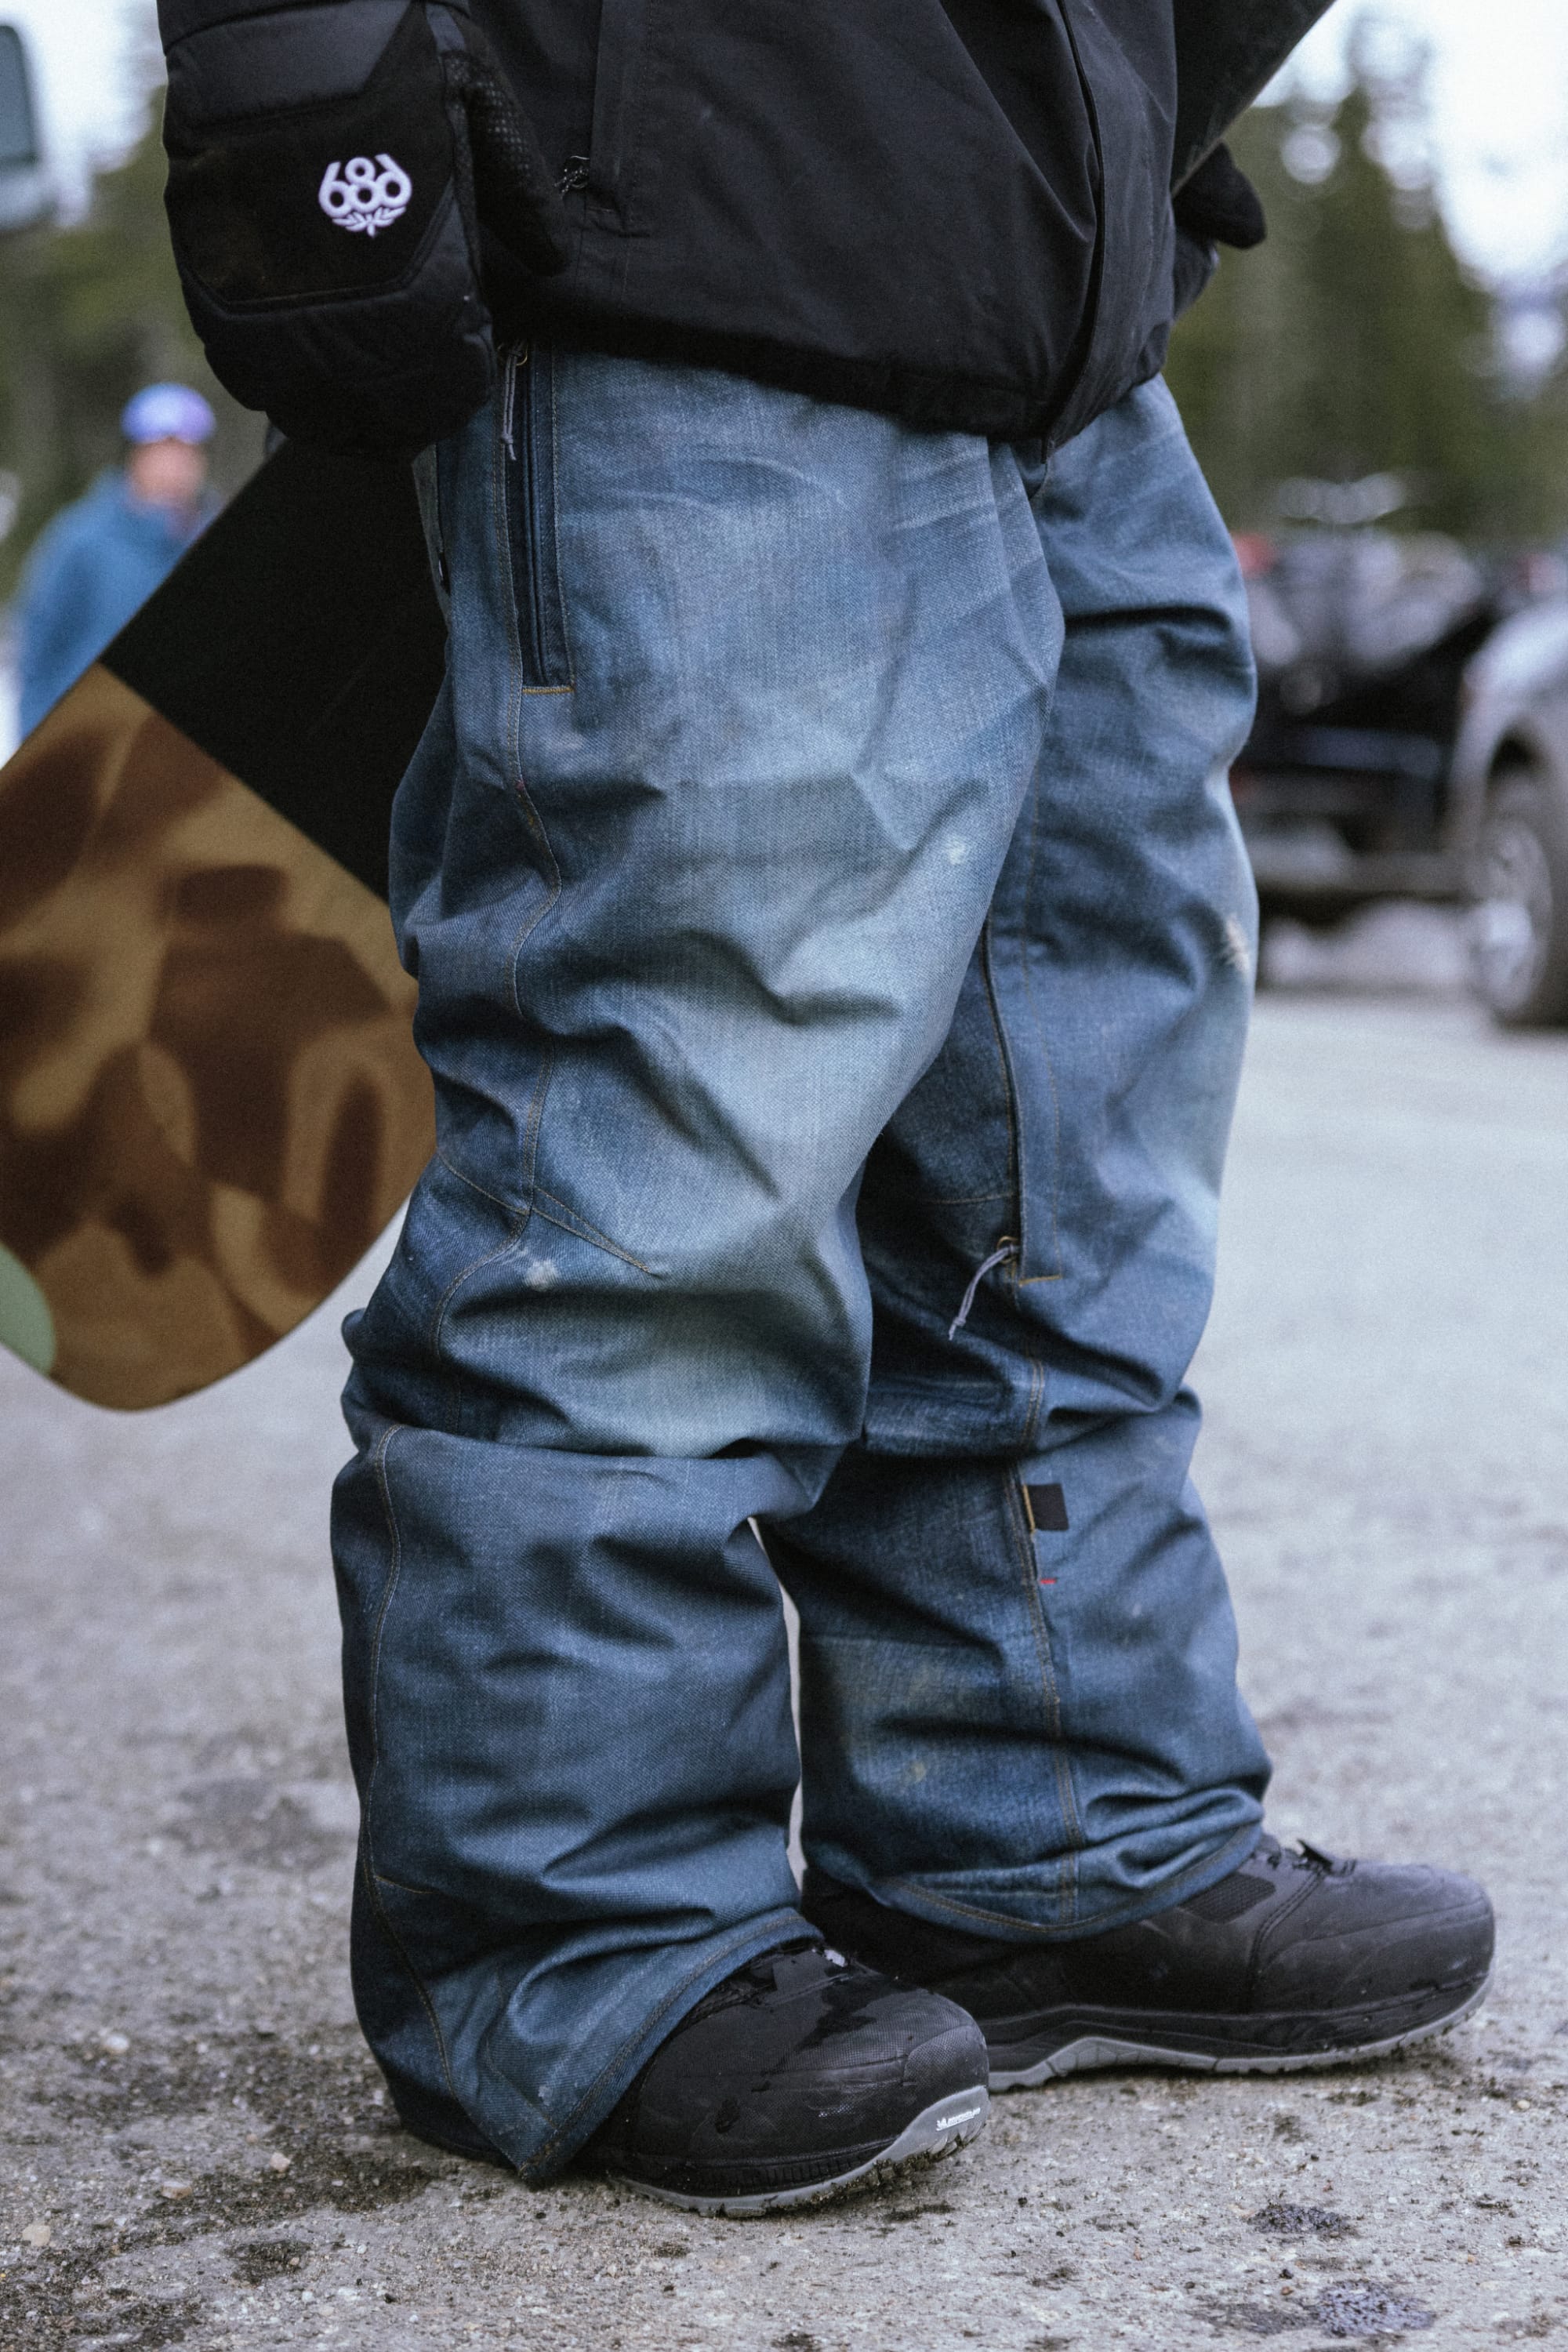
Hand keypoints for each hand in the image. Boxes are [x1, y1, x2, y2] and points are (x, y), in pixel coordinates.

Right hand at [159, 0, 569, 452]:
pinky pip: (245, 372)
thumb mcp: (480, 109)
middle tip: (406, 426)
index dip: (458, 396)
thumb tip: (555, 262)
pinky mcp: (218, 290)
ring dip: (334, 421)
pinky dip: (270, 386)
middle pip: (385, 415)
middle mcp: (357, 319)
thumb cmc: (390, 56)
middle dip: (402, 424)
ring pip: (311, 410)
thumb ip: (520, 194)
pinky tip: (290, 381)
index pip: (453, 386)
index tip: (458, 388)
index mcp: (431, 288)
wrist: (278, 18)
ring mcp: (282, 312)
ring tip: (349, 419)